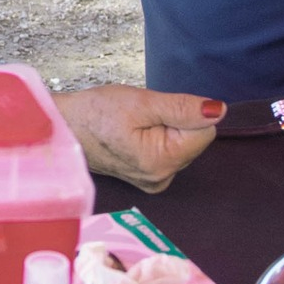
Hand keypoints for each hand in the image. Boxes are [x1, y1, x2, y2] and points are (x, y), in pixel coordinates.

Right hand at [53, 85, 222, 192]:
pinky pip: (169, 151)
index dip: (184, 111)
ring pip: (182, 144)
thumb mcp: (141, 102)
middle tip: (140, 116)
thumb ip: (182, 107)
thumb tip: (220, 110)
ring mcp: (155, 181)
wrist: (63, 128)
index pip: (204, 131)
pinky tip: (134, 134)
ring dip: (166, 128)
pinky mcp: (149, 177)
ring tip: (134, 124)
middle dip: (175, 120)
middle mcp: (163, 179)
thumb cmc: (95, 112)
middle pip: (194, 139)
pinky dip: (158, 137)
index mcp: (163, 162)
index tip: (155, 109)